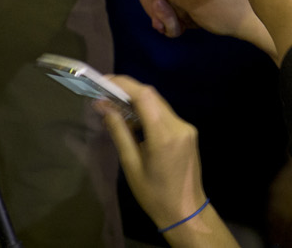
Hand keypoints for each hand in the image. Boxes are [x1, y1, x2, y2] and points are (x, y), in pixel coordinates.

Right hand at [98, 76, 208, 228]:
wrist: (185, 210)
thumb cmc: (154, 194)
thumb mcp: (131, 165)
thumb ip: (119, 132)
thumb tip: (104, 106)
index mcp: (164, 136)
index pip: (145, 97)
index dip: (124, 84)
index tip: (104, 81)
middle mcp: (179, 126)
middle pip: (152, 97)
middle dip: (127, 92)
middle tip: (104, 95)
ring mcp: (186, 128)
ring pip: (159, 104)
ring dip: (137, 102)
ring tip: (114, 109)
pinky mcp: (188, 132)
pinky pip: (165, 115)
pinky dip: (148, 113)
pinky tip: (133, 122)